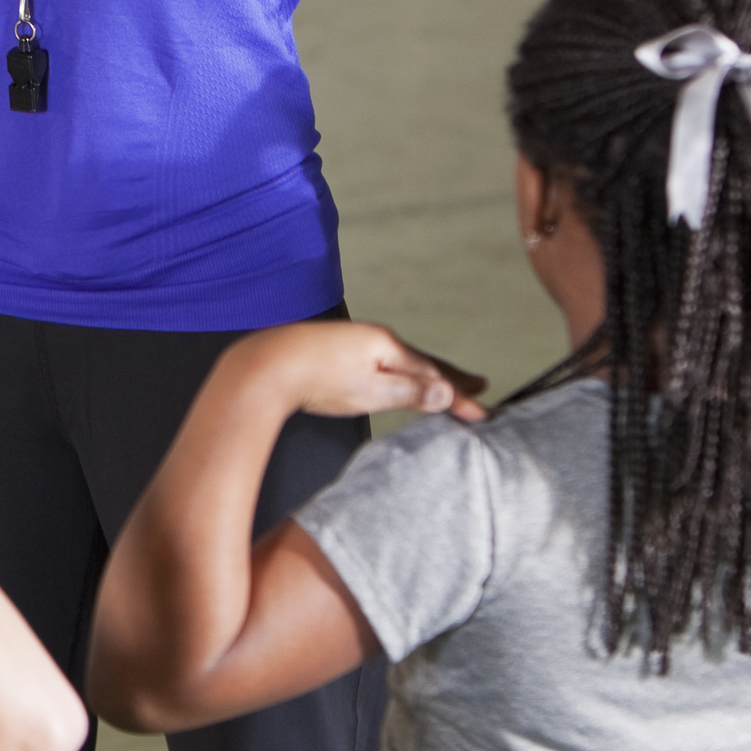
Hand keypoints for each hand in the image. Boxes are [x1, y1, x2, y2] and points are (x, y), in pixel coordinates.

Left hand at [221, 318, 487, 422]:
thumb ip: (410, 391)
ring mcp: (355, 343)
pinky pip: (380, 361)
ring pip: (400, 361)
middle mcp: (375, 338)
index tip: (482, 411)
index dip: (459, 395)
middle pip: (421, 362)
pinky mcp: (336, 352)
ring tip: (442, 382)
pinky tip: (393, 377)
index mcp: (388, 346)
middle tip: (477, 385)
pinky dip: (399, 371)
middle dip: (450, 376)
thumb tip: (447, 391)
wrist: (268, 364)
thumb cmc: (319, 379)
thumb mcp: (371, 390)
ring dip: (425, 373)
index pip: (434, 374)